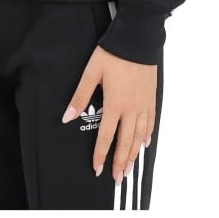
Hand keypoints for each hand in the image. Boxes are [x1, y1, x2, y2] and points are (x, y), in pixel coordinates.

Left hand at [60, 45, 156, 183]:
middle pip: (125, 141)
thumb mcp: (92, 72)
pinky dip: (148, 134)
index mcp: (114, 104)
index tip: (97, 169)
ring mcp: (143, 104)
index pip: (106, 136)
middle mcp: (131, 108)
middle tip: (116, 178)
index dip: (101, 154)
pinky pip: (151, 121)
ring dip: (134, 154)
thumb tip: (67, 117)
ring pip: (139, 135)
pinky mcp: (151, 97)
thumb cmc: (112, 53)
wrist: (137, 38)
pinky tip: (145, 143)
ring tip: (129, 168)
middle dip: (119, 161)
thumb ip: (80, 96)